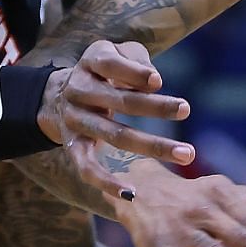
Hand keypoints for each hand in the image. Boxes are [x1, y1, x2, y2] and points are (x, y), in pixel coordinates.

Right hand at [38, 40, 195, 199]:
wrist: (58, 96)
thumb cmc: (103, 71)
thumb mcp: (115, 52)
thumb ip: (136, 59)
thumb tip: (153, 82)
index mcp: (90, 62)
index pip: (110, 65)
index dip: (133, 73)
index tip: (158, 82)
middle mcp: (78, 91)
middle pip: (119, 101)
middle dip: (155, 107)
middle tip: (186, 109)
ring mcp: (76, 121)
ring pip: (115, 135)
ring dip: (152, 145)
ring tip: (187, 154)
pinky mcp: (73, 147)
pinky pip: (88, 169)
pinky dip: (107, 183)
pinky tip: (132, 194)